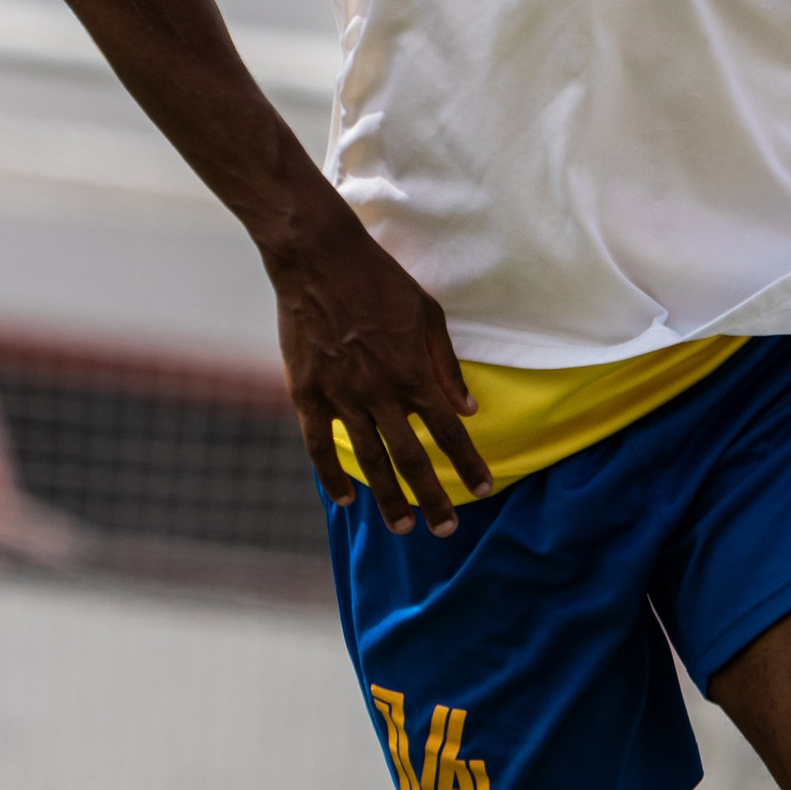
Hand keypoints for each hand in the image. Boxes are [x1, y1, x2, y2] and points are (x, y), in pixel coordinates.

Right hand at [267, 195, 491, 536]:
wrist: (318, 258)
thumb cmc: (379, 280)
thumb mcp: (427, 314)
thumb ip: (446, 365)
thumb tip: (467, 408)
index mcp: (414, 372)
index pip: (450, 431)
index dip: (468, 463)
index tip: (483, 490)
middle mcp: (381, 392)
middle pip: (413, 457)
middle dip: (433, 498)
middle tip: (445, 530)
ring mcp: (341, 396)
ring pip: (370, 460)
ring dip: (389, 498)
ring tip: (403, 527)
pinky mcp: (307, 393)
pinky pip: (319, 446)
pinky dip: (332, 476)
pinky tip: (347, 500)